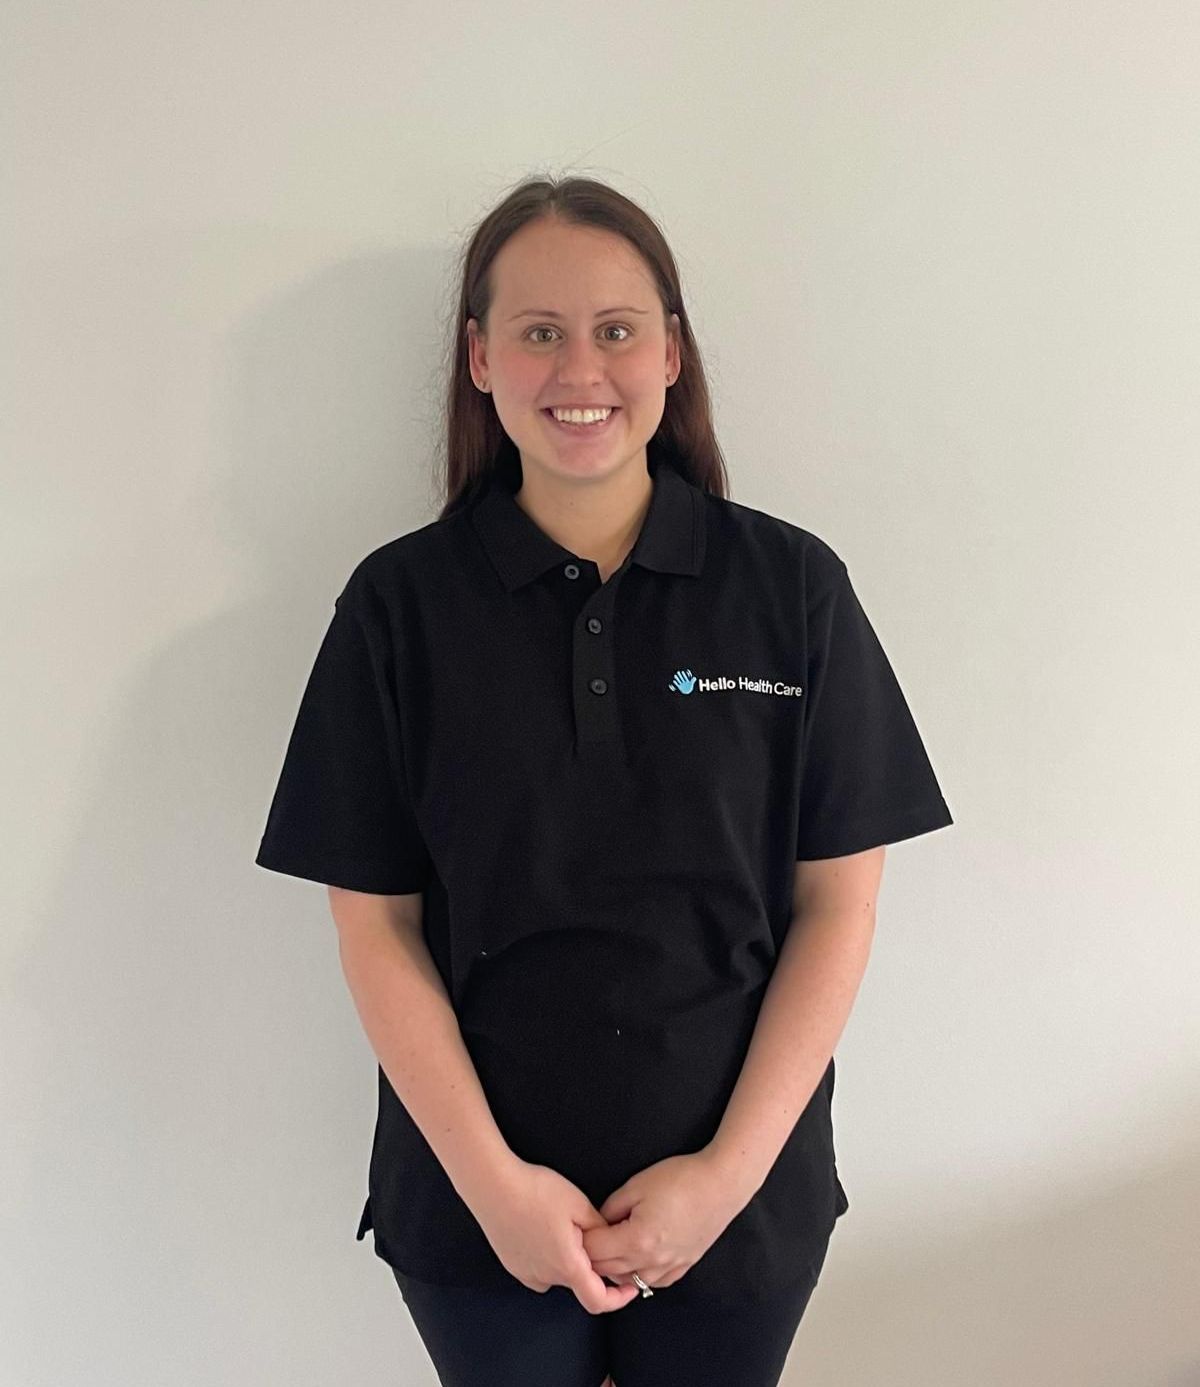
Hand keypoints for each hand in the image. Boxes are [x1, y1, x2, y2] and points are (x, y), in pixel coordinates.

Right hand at [469, 1158, 642, 1314]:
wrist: (493, 1186)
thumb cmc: (536, 1191)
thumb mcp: (579, 1204)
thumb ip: (600, 1229)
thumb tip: (612, 1242)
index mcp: (567, 1265)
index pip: (598, 1301)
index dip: (619, 1299)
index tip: (630, 1287)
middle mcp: (546, 1277)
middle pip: (579, 1282)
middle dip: (590, 1264)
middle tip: (589, 1231)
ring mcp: (526, 1273)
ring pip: (558, 1275)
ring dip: (568, 1261)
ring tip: (563, 1225)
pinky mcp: (512, 1265)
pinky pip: (539, 1270)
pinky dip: (549, 1258)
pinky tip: (544, 1230)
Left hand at [581, 1148, 744, 1291]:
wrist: (721, 1184)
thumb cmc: (680, 1178)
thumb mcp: (636, 1185)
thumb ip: (611, 1207)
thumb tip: (599, 1222)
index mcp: (636, 1240)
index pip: (594, 1252)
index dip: (582, 1238)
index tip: (577, 1227)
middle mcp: (651, 1262)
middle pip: (607, 1271)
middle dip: (592, 1256)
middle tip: (587, 1237)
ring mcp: (669, 1267)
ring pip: (629, 1281)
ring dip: (614, 1268)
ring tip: (610, 1246)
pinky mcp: (683, 1267)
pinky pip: (653, 1282)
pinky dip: (639, 1274)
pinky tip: (637, 1257)